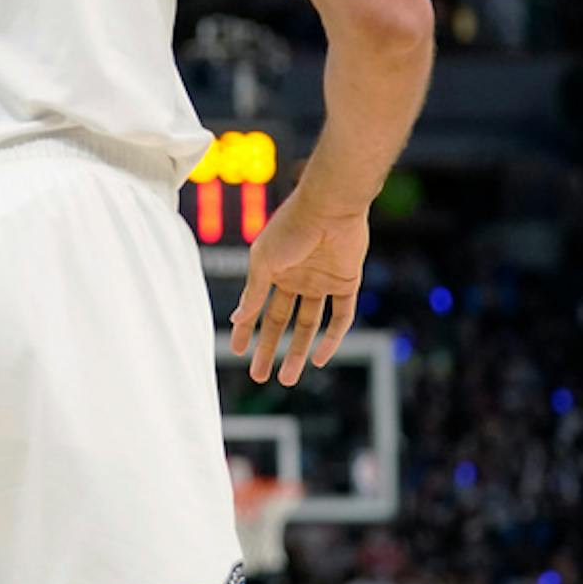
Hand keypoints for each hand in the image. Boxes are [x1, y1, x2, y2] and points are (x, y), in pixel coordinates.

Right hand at [229, 185, 367, 385]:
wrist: (330, 206)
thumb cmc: (291, 227)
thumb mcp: (264, 263)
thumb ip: (253, 293)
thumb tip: (236, 319)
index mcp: (273, 271)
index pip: (257, 308)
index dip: (246, 330)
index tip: (237, 351)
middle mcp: (297, 278)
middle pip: (282, 322)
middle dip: (269, 349)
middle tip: (259, 376)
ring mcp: (321, 282)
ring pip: (309, 324)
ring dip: (298, 351)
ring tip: (288, 377)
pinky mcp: (346, 283)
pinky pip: (340, 316)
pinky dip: (331, 338)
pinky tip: (321, 358)